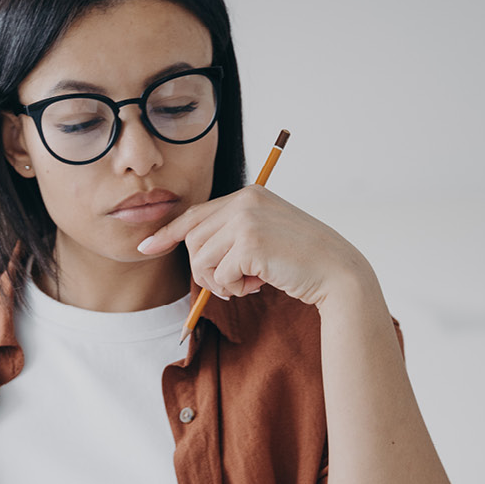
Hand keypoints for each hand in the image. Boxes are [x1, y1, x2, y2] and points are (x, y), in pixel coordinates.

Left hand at [136, 185, 377, 307]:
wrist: (337, 272)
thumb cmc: (302, 260)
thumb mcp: (265, 235)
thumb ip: (233, 233)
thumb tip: (192, 250)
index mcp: (248, 194)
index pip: (195, 214)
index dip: (168, 233)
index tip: (147, 248)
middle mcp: (244, 201)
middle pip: (193, 241)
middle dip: (204, 271)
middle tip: (232, 285)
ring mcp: (247, 220)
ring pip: (202, 260)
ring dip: (220, 283)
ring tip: (247, 285)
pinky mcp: (250, 243)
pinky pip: (220, 274)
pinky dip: (234, 288)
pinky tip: (258, 285)